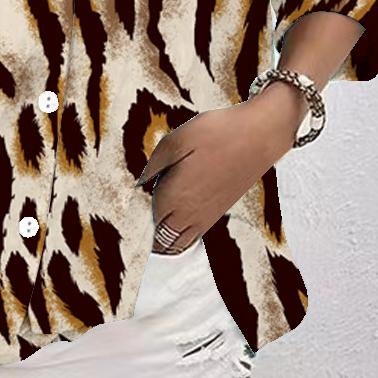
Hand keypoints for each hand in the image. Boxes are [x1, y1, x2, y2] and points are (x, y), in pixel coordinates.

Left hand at [136, 95, 296, 252]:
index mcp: (174, 198)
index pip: (144, 224)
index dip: (131, 225)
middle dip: (144, 240)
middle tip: (126, 238)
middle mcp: (189, 215)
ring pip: (177, 243)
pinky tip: (171, 225)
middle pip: (160, 241)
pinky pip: (191, 236)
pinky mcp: (217, 213)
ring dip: (162, 241)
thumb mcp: (177, 140)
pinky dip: (178, 237)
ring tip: (146, 235)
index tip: (117, 227)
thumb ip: (155, 165)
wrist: (260, 136)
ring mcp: (205, 217)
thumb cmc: (217, 133)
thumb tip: (139, 184)